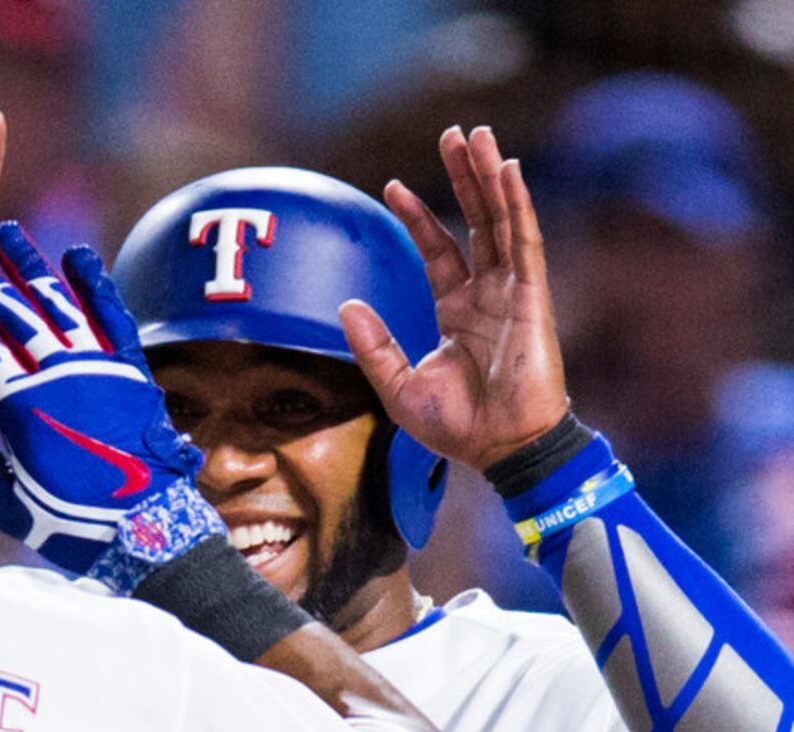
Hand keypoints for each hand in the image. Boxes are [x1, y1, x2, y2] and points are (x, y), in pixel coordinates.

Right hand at [0, 221, 204, 575]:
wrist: (146, 534)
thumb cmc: (70, 526)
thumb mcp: (6, 502)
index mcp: (21, 408)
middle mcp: (59, 375)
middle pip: (14, 314)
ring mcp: (99, 367)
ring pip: (58, 301)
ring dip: (30, 266)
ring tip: (7, 235)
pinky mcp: (132, 369)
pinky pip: (111, 313)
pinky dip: (93, 282)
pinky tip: (76, 255)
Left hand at [339, 125, 569, 474]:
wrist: (501, 449)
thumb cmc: (458, 427)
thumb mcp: (399, 388)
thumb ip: (373, 347)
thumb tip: (345, 306)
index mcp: (458, 311)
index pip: (439, 250)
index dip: (420, 216)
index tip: (393, 186)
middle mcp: (487, 294)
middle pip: (476, 220)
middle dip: (463, 176)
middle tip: (452, 133)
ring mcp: (513, 292)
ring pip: (502, 220)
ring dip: (490, 176)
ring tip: (476, 135)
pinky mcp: (533, 297)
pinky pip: (525, 241)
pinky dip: (517, 204)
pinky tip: (506, 170)